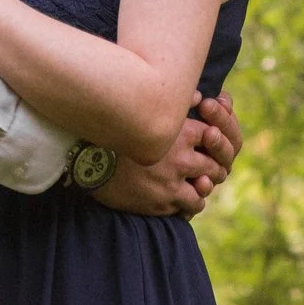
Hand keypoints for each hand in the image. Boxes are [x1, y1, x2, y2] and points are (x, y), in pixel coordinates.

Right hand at [92, 93, 242, 216]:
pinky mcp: (160, 203)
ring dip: (201, 189)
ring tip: (194, 187)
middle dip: (212, 169)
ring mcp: (171, 183)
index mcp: (181, 133)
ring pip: (203, 191)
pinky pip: (187, 209)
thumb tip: (197, 95)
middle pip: (213, 167)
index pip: (215, 139)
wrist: (88, 158)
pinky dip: (187, 206)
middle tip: (205, 170)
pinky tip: (181, 201)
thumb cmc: (117, 130)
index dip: (214, 144)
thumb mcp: (146, 109)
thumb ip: (176, 101)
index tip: (208, 146)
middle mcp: (180, 159)